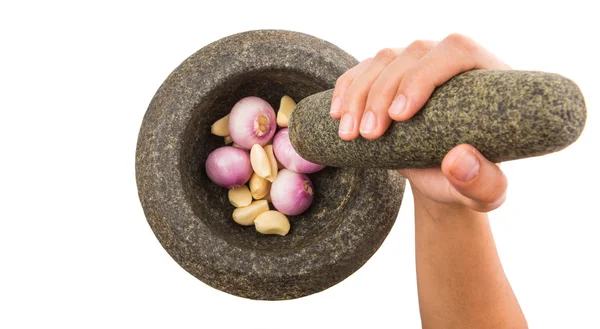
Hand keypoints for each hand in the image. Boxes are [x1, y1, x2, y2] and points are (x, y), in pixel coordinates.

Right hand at [330, 34, 509, 212]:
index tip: (400, 115)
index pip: (455, 51)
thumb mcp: (487, 192)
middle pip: (412, 54)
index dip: (424, 76)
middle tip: (369, 135)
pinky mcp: (390, 75)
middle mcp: (450, 61)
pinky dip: (346, 89)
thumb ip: (484, 183)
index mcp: (484, 75)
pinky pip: (363, 69)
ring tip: (350, 134)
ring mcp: (417, 64)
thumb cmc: (471, 181)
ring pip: (383, 60)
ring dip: (359, 94)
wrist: (444, 177)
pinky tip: (337, 114)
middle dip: (382, 93)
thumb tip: (458, 160)